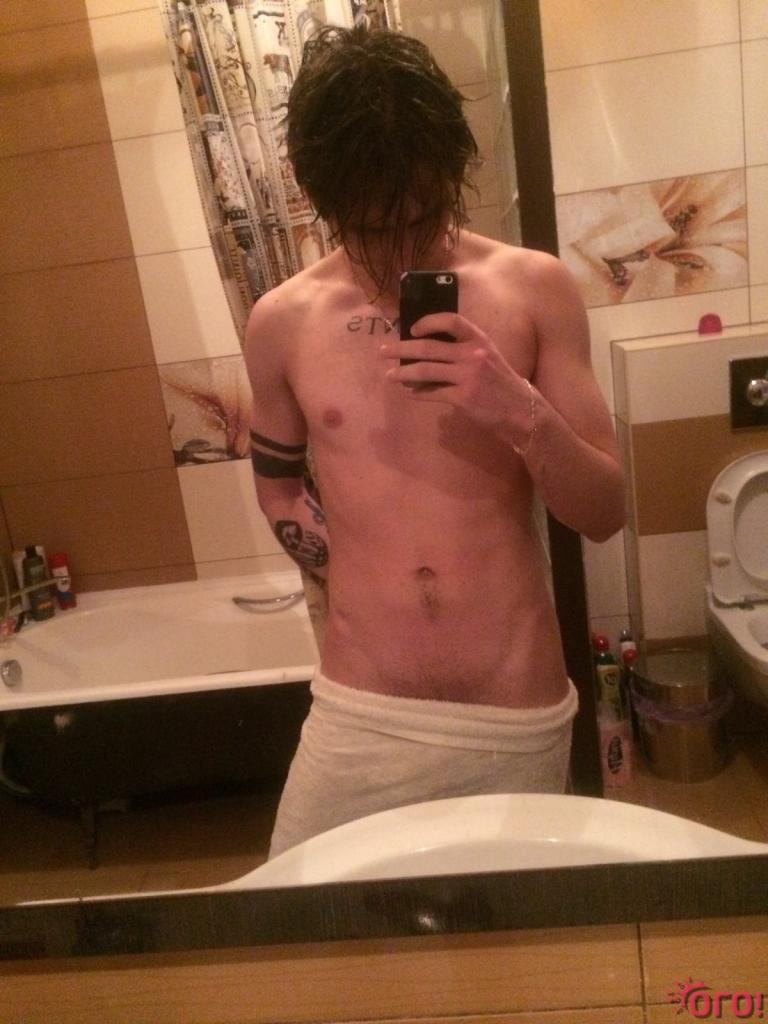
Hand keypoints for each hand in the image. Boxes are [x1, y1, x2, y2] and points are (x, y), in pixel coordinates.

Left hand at [380, 312, 535, 441]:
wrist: (522, 411)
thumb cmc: (502, 384)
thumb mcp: (487, 358)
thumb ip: (462, 350)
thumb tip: (426, 351)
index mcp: (479, 340)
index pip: (451, 320)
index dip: (428, 322)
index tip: (412, 328)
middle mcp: (472, 354)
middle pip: (428, 347)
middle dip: (401, 348)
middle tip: (383, 351)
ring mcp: (468, 377)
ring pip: (425, 371)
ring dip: (402, 373)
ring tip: (389, 375)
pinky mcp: (463, 398)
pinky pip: (432, 393)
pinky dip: (417, 393)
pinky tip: (409, 393)